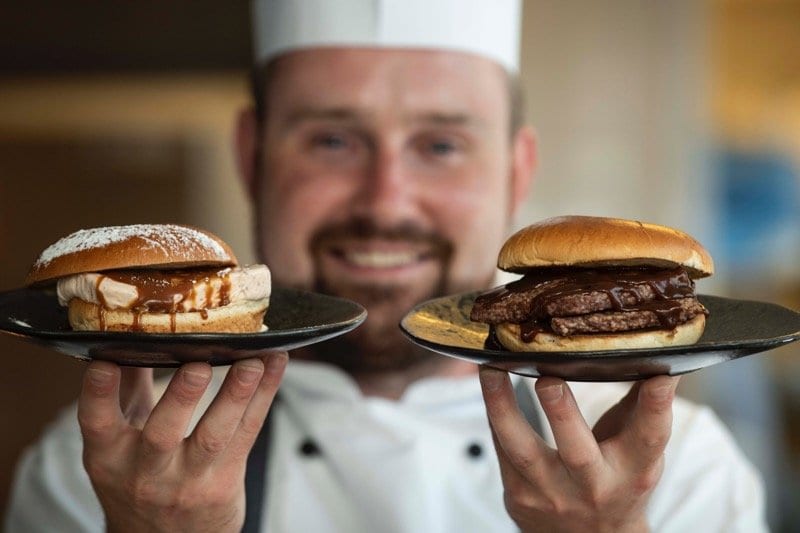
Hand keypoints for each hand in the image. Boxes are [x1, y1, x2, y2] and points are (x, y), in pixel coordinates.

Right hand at [77, 352, 287, 532]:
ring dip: (236, 395)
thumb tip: (128, 334)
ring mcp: (187, 481)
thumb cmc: (140, 479)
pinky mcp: (224, 483)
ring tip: (252, 362)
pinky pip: (247, 434)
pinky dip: (263, 396)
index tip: (105, 361)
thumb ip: (123, 391)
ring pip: (214, 436)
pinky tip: (273, 365)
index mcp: (109, 456)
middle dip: (182, 397)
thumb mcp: (117, 445)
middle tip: (199, 364)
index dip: (98, 393)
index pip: (97, 423)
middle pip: (162, 434)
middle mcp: (146, 472)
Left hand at [479, 368, 678, 532]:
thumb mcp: (640, 453)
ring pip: (523, 452)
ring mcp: (553, 495)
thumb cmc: (617, 482)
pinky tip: (487, 385)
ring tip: (491, 371)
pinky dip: (493, 416)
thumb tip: (658, 356)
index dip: (657, 407)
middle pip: (578, 453)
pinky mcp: (520, 496)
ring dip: (503, 408)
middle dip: (562, 414)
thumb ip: (645, 409)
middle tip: (548, 379)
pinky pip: (501, 452)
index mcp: (635, 471)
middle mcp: (595, 487)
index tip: (659, 375)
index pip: (650, 438)